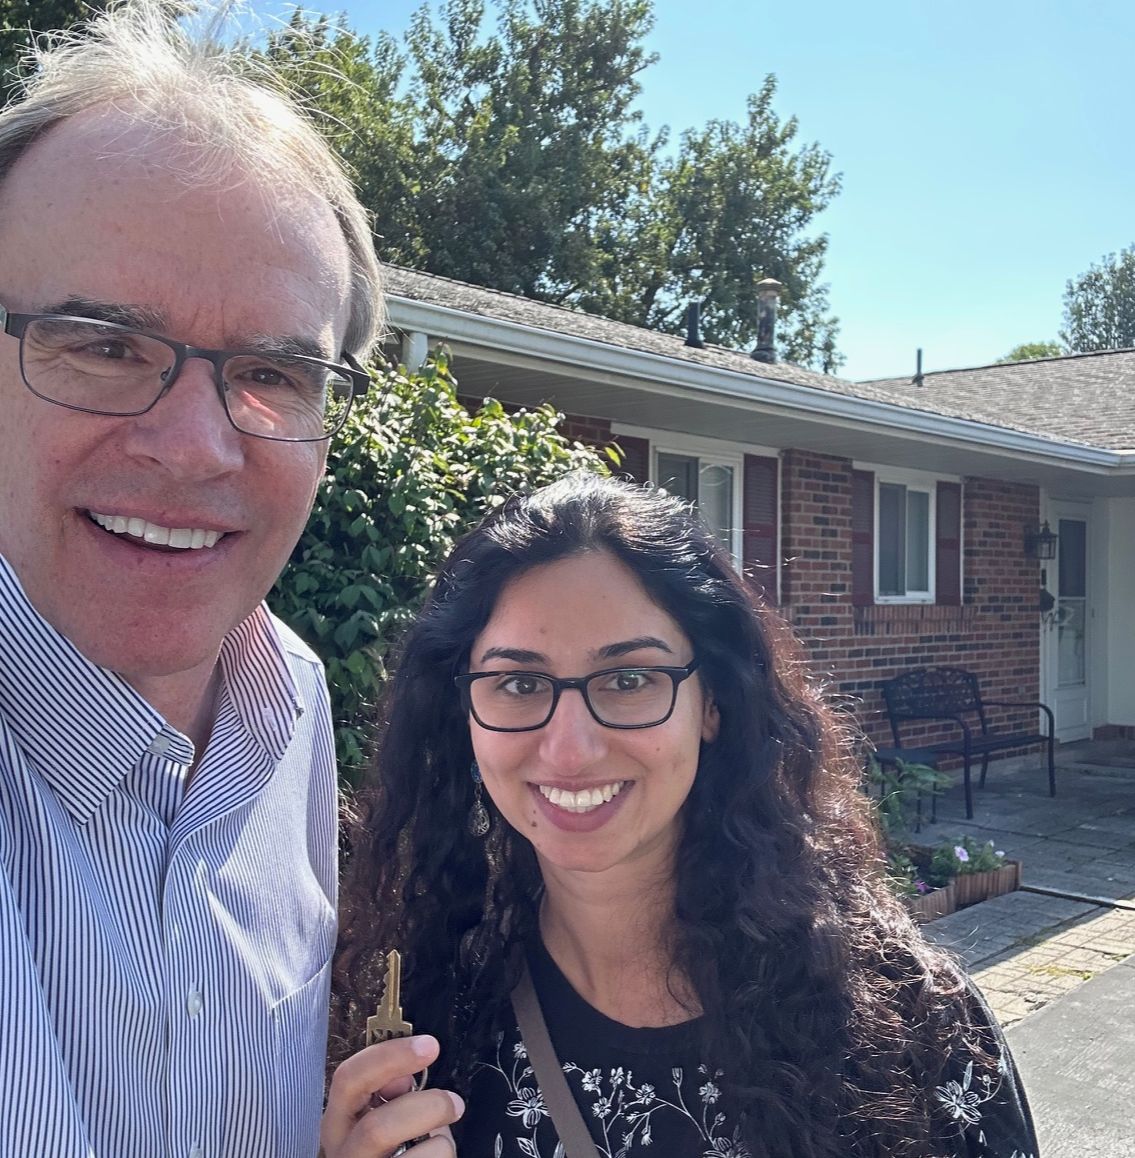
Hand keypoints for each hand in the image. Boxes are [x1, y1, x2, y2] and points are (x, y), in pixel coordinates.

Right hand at [320, 1035, 463, 1157]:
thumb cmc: (395, 1149)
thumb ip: (391, 1098)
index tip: (428, 1047)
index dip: (389, 1057)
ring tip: (444, 1143)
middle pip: (376, 1129)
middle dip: (424, 1109)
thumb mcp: (387, 1117)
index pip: (349, 1079)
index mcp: (340, 1123)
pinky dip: (443, 1155)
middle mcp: (344, 1153)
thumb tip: (402, 1078)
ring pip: (411, 1155)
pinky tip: (436, 1157)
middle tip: (453, 1103)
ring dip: (440, 1142)